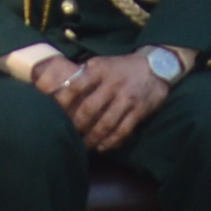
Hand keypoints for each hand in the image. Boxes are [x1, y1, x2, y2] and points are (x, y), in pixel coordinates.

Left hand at [53, 51, 171, 150]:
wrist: (157, 66)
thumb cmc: (122, 67)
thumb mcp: (102, 63)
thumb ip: (84, 74)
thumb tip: (61, 87)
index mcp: (100, 70)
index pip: (76, 86)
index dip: (62, 101)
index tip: (53, 112)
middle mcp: (113, 84)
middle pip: (89, 109)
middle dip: (76, 125)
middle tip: (68, 134)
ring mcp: (127, 98)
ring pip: (105, 124)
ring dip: (92, 138)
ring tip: (83, 146)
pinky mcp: (139, 111)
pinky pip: (122, 131)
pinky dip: (110, 142)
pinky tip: (101, 147)